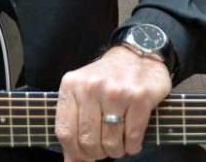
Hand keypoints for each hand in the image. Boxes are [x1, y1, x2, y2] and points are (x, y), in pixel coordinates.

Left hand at [56, 46, 171, 159]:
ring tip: (119, 145)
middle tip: (104, 150)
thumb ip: (73, 124)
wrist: (137, 54)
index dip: (74, 152)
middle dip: (97, 153)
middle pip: (88, 140)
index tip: (83, 156)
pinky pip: (132, 136)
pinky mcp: (139, 97)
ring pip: (111, 142)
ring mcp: (116, 91)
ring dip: (116, 151)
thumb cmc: (107, 78)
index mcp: (72, 85)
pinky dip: (132, 146)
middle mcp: (91, 86)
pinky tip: (132, 142)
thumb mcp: (82, 93)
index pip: (65, 132)